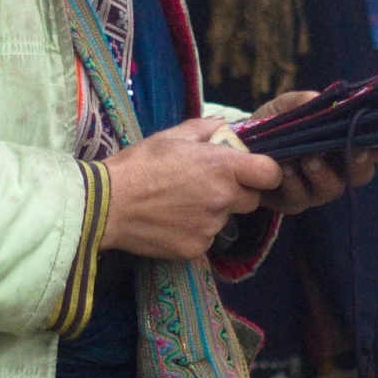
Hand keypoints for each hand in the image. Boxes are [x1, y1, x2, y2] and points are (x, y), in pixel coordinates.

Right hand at [101, 119, 280, 257]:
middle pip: (251, 200)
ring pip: (226, 220)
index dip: (264, 172)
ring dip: (213, 212)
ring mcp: (210, 227)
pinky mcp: (196, 249)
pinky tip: (171, 220)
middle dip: (237, 192)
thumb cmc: (140, 164)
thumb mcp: (173, 136)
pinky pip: (206, 238)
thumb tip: (226, 128)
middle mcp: (223, 199)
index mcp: (222, 167)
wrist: (108, 204)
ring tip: (180, 202)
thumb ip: (207, 129)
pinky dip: (195, 231)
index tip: (251, 171)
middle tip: (207, 185)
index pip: (270, 174)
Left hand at [243, 92, 376, 213]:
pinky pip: (300, 197)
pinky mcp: (294, 202)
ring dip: (323, 173)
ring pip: (334, 187)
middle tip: (355, 151)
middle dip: (361, 162)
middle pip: (363, 173)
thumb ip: (305, 101)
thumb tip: (323, 100)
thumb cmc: (273, 125)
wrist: (237, 148)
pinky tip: (284, 169)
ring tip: (308, 159)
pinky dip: (293, 182)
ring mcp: (318, 188)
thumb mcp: (286, 107)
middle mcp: (338, 168)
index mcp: (345, 141)